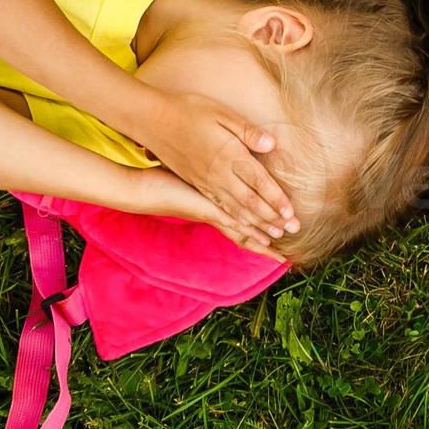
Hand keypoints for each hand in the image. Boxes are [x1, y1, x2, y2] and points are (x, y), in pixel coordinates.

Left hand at [132, 167, 279, 255]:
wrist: (141, 190)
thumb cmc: (161, 180)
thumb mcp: (190, 175)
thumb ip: (204, 178)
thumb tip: (215, 177)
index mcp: (212, 208)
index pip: (240, 223)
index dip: (258, 230)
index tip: (274, 237)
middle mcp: (215, 216)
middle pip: (246, 233)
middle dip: (267, 243)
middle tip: (286, 253)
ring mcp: (213, 215)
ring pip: (245, 232)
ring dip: (264, 240)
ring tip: (283, 252)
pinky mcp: (209, 211)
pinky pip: (236, 224)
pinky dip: (252, 233)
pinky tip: (267, 239)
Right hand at [133, 91, 293, 241]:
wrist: (153, 122)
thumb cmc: (189, 112)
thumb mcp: (220, 113)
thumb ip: (247, 131)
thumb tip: (271, 144)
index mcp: (229, 155)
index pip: (258, 181)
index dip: (276, 198)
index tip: (291, 212)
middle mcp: (219, 174)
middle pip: (250, 201)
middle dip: (272, 218)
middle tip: (292, 229)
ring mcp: (207, 183)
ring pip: (236, 209)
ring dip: (257, 224)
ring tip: (274, 236)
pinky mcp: (198, 185)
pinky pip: (220, 207)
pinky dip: (236, 220)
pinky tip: (245, 226)